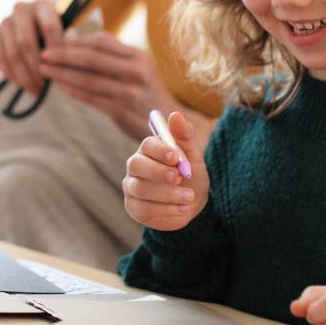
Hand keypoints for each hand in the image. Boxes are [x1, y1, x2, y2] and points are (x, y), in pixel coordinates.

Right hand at [0, 0, 63, 95]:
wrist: (36, 23)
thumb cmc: (56, 30)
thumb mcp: (66, 30)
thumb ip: (65, 44)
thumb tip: (63, 66)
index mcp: (42, 4)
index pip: (49, 26)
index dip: (55, 49)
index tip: (61, 68)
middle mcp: (21, 9)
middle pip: (26, 42)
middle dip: (36, 67)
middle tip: (45, 85)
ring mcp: (6, 21)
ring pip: (12, 53)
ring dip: (24, 76)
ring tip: (36, 90)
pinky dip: (11, 75)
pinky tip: (23, 85)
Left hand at [39, 31, 179, 138]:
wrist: (170, 124)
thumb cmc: (146, 94)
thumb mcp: (138, 68)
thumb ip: (113, 56)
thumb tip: (78, 42)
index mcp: (137, 56)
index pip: (101, 41)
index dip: (75, 41)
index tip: (55, 41)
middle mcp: (135, 71)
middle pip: (91, 57)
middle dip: (63, 54)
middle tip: (42, 53)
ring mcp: (129, 91)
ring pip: (87, 78)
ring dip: (62, 73)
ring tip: (44, 69)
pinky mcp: (121, 110)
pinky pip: (90, 98)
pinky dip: (72, 90)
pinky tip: (59, 86)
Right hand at [122, 111, 209, 230]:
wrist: (193, 205)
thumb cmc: (191, 176)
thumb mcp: (193, 156)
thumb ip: (185, 135)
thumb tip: (175, 115)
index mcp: (149, 150)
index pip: (147, 145)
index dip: (159, 150)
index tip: (176, 157)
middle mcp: (135, 166)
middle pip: (136, 164)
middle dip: (158, 172)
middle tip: (179, 178)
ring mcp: (131, 187)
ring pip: (140, 188)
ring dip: (167, 193)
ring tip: (189, 197)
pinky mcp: (133, 208)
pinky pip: (143, 208)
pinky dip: (166, 209)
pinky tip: (182, 208)